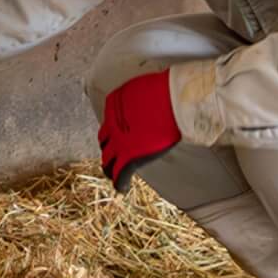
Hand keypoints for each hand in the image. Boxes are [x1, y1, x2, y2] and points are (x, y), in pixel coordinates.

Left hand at [97, 70, 179, 191]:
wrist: (173, 100)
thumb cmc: (166, 90)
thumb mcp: (145, 89)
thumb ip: (139, 100)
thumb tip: (147, 104)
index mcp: (113, 103)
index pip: (108, 122)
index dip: (113, 132)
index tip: (119, 137)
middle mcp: (111, 123)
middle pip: (104, 141)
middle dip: (109, 150)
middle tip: (114, 156)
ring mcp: (119, 141)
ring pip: (107, 160)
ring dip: (111, 167)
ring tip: (115, 174)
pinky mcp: (130, 155)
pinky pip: (119, 174)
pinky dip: (119, 182)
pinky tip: (122, 188)